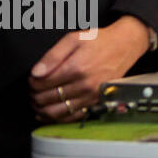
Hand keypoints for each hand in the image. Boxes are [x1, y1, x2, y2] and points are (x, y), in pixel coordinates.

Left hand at [28, 15, 150, 122]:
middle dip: (34, 96)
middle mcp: (84, 85)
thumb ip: (53, 56)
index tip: (32, 79)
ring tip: (37, 103)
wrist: (125, 45)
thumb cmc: (100, 40)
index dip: (31, 83)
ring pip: (56, 112)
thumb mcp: (74, 39)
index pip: (41, 84)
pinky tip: (49, 113)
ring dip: (41, 109)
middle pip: (46, 99)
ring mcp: (91, 95)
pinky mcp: (96, 101)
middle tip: (32, 91)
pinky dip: (57, 118)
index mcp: (76, 68)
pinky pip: (72, 117)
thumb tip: (36, 73)